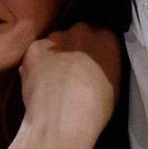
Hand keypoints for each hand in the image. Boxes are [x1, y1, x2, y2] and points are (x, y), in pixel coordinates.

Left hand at [19, 23, 119, 138]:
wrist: (64, 118)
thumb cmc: (96, 107)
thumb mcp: (112, 83)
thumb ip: (103, 66)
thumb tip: (92, 67)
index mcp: (106, 37)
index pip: (102, 35)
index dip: (94, 50)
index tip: (90, 63)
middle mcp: (82, 30)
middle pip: (77, 35)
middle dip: (74, 49)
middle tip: (71, 70)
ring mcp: (56, 37)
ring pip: (55, 44)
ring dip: (54, 56)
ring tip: (53, 79)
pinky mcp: (34, 48)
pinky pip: (36, 53)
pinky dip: (36, 64)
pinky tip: (39, 82)